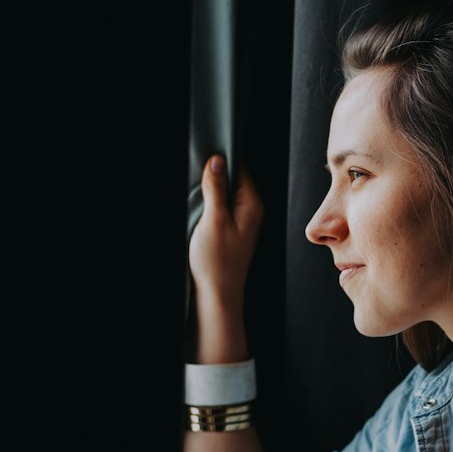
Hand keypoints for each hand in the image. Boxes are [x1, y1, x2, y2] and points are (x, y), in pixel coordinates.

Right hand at [188, 155, 264, 315]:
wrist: (217, 292)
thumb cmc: (218, 261)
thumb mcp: (214, 219)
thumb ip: (216, 188)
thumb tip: (217, 161)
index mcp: (252, 204)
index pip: (240, 168)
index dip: (221, 161)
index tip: (205, 159)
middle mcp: (250, 209)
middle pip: (232, 179)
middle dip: (214, 178)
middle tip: (199, 186)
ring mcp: (241, 219)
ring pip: (223, 193)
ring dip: (209, 193)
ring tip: (200, 205)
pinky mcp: (230, 228)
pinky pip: (220, 207)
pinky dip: (209, 206)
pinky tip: (201, 214)